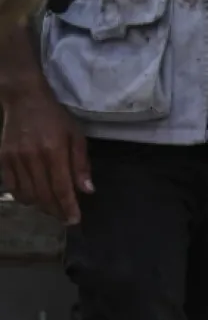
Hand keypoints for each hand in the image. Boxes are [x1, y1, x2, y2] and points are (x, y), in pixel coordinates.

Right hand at [0, 87, 92, 223]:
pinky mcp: (2, 157)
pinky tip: (33, 197)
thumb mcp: (76, 137)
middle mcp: (32, 157)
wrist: (24, 99)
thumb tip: (87, 190)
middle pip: (43, 195)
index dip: (68, 207)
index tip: (74, 220)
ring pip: (27, 194)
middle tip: (64, 218)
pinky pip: (11, 186)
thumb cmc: (55, 118)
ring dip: (40, 206)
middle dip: (56, 211)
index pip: (61, 188)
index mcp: (54, 151)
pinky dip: (22, 196)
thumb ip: (81, 164)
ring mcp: (14, 158)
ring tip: (51, 208)